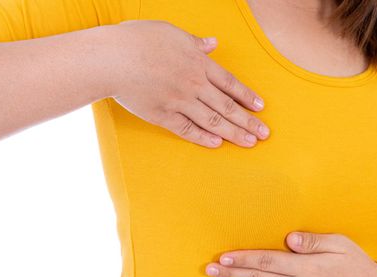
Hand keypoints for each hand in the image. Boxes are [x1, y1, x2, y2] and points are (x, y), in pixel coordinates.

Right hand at [106, 20, 269, 147]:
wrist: (111, 58)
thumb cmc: (138, 40)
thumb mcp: (171, 33)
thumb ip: (195, 42)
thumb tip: (213, 43)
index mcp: (197, 63)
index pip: (229, 83)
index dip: (247, 96)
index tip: (260, 108)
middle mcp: (193, 84)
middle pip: (227, 106)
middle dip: (248, 121)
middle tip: (265, 133)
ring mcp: (179, 101)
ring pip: (212, 120)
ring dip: (233, 133)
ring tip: (250, 142)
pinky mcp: (162, 115)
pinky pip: (187, 129)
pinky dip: (203, 137)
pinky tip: (217, 144)